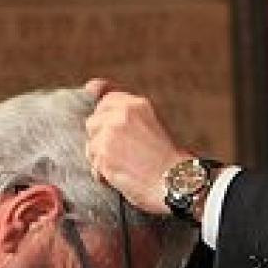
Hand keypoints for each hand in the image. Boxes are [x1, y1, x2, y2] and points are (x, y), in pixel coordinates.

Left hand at [84, 86, 187, 215]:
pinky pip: (94, 165)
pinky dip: (104, 175)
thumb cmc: (167, 159)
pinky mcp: (104, 155)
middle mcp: (121, 115)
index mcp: (136, 105)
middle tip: (123, 153)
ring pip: (91, 146)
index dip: (104, 116)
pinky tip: (123, 176)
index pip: (106, 100)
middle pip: (93, 123)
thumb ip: (124, 109)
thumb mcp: (151, 123)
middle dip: (101, 139)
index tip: (110, 130)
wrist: (175, 182)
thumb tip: (91, 86)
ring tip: (125, 166)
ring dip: (102, 158)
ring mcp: (110, 135)